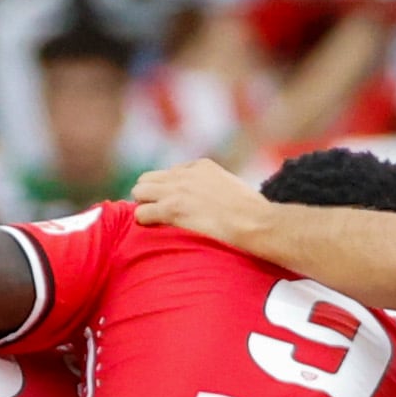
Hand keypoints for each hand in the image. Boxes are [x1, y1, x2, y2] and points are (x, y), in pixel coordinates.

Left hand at [129, 156, 272, 247]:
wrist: (256, 222)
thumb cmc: (253, 212)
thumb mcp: (232, 187)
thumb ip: (215, 187)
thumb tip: (212, 201)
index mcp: (201, 166)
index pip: (169, 173)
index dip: (169, 191)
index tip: (176, 206)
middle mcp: (185, 174)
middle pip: (148, 179)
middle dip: (150, 196)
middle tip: (158, 214)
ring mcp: (177, 190)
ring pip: (139, 192)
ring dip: (144, 206)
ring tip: (155, 222)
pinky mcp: (172, 209)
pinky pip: (141, 213)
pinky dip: (145, 222)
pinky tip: (154, 231)